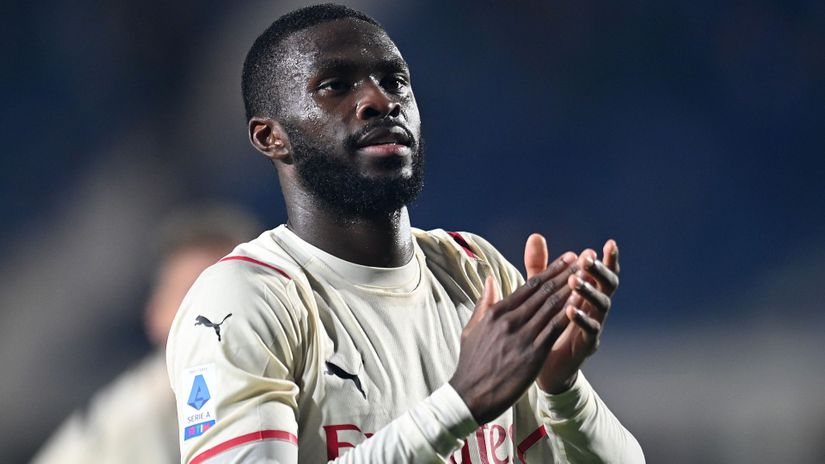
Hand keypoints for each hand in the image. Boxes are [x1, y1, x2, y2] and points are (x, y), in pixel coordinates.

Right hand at [450, 251, 577, 423]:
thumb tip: (491, 280)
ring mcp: (522, 336)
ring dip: (571, 289)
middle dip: (566, 273)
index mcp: (497, 312)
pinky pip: (555, 329)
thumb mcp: (472, 328)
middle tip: (584, 259)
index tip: (567, 258)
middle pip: (543, 291)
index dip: (551, 270)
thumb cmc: (471, 363)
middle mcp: (510, 320)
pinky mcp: (533, 353)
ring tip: (587, 276)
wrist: (470, 394)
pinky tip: (581, 304)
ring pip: (552, 307)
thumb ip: (484, 303)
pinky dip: (569, 314)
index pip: (529, 285)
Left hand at [524, 234, 620, 393]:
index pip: (602, 272)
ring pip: (602, 306)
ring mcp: (594, 326)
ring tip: (575, 280)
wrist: (542, 365)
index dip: (609, 259)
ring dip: (589, 291)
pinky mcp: (586, 346)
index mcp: (588, 292)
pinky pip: (589, 331)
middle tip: (588, 259)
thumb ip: (539, 266)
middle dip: (600, 271)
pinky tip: (569, 309)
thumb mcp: (541, 291)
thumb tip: (535, 235)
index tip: (609, 243)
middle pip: (609, 285)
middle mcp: (596, 307)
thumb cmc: (545, 323)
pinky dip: (581, 319)